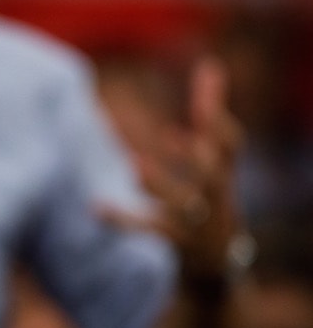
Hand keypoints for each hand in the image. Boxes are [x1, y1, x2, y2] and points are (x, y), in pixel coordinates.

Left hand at [99, 56, 244, 279]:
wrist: (217, 264)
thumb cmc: (212, 197)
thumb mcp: (215, 159)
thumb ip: (211, 112)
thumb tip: (210, 64)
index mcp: (224, 174)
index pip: (231, 146)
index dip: (219, 122)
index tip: (202, 95)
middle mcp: (216, 198)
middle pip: (212, 176)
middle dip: (196, 157)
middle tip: (173, 135)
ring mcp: (197, 223)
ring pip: (181, 204)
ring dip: (159, 185)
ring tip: (134, 165)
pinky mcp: (176, 243)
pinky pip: (148, 229)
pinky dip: (123, 219)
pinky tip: (96, 207)